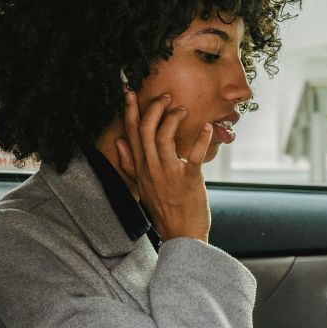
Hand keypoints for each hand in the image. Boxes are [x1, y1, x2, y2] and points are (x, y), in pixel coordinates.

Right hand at [114, 87, 212, 241]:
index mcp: (140, 168)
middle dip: (153, 108)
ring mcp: (168, 174)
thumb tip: (118, 141)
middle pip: (144, 130)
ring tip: (182, 110)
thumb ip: (130, 163)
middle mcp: (151, 169)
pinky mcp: (188, 180)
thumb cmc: (165, 210)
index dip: (129, 110)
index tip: (129, 91)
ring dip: (172, 118)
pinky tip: (207, 127)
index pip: (131, 134)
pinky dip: (200, 139)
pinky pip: (193, 155)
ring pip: (163, 137)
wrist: (181, 236)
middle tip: (165, 96)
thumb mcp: (142, 186)